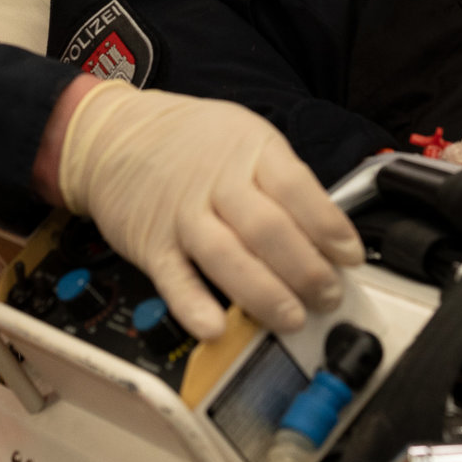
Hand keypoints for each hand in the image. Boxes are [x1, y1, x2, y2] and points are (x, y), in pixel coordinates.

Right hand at [52, 81, 363, 340]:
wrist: (111, 134)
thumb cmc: (189, 141)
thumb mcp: (243, 136)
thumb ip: (280, 181)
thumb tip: (326, 236)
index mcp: (249, 149)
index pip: (297, 189)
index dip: (328, 227)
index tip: (350, 258)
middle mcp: (216, 180)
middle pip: (268, 229)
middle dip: (306, 271)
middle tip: (327, 297)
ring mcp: (182, 214)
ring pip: (227, 257)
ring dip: (264, 294)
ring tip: (291, 318)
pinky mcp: (151, 243)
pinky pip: (174, 278)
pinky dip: (193, 305)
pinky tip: (215, 326)